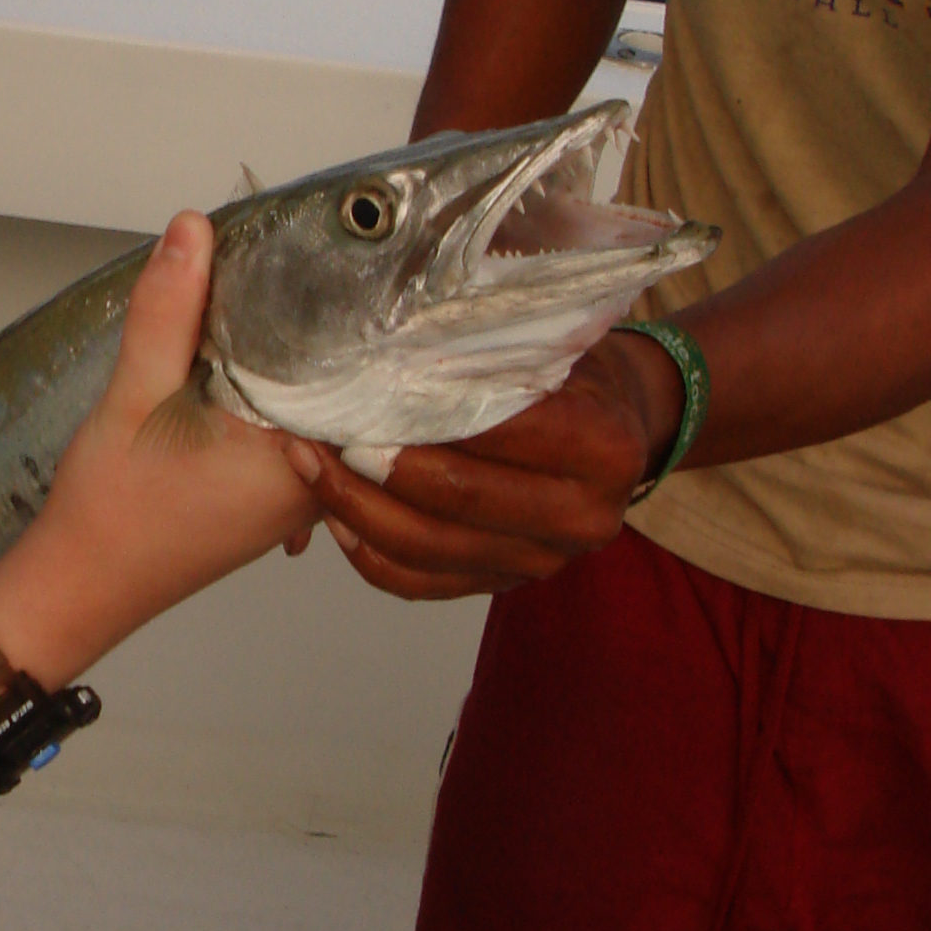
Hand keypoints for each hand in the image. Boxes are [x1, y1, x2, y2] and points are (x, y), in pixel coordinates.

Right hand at [13, 214, 316, 661]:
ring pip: (312, 407)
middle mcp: (314, 485)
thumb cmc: (111, 510)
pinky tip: (239, 362)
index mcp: (302, 462)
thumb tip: (194, 230)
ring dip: (289, 362)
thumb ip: (169, 312)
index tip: (332, 255)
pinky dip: (269, 396)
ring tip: (267, 298)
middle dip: (314, 327)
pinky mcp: (266, 499)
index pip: (354, 368)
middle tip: (298, 260)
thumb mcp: (136, 395)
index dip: (344, 308)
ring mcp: (293, 497)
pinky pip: (288, 431)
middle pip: (337, 384)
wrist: (78, 586)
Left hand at [282, 327, 682, 601]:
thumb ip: (495, 354)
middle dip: (374, 463)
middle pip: (455, 499)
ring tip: (309, 463)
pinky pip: (419, 582)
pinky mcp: (503, 583)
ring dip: (354, 506)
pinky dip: (368, 551)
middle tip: (319, 429)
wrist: (620, 431)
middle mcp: (582, 518)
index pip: (496, 432)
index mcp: (603, 450)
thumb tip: (397, 347)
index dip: (421, 413)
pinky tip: (336, 515)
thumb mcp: (554, 347)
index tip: (362, 389)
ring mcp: (542, 561)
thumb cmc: (577, 377)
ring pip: (426, 548)